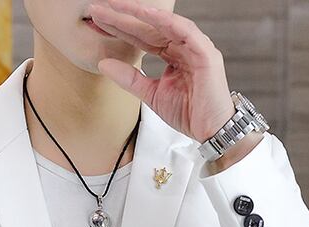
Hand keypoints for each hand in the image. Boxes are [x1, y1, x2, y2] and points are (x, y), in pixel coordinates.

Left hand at [87, 0, 236, 143]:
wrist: (210, 131)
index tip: (97, 22)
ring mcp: (194, 47)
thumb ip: (129, 78)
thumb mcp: (151, 94)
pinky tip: (146, 13)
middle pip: (148, 27)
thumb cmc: (188, 112)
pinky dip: (166, 21)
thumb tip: (103, 63)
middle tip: (98, 9)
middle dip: (123, 17)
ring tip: (117, 6)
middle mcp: (182, 47)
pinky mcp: (205, 53)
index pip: (141, 37)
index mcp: (171, 55)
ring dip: (140, 13)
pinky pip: (184, 31)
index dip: (119, 29)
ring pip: (164, 24)